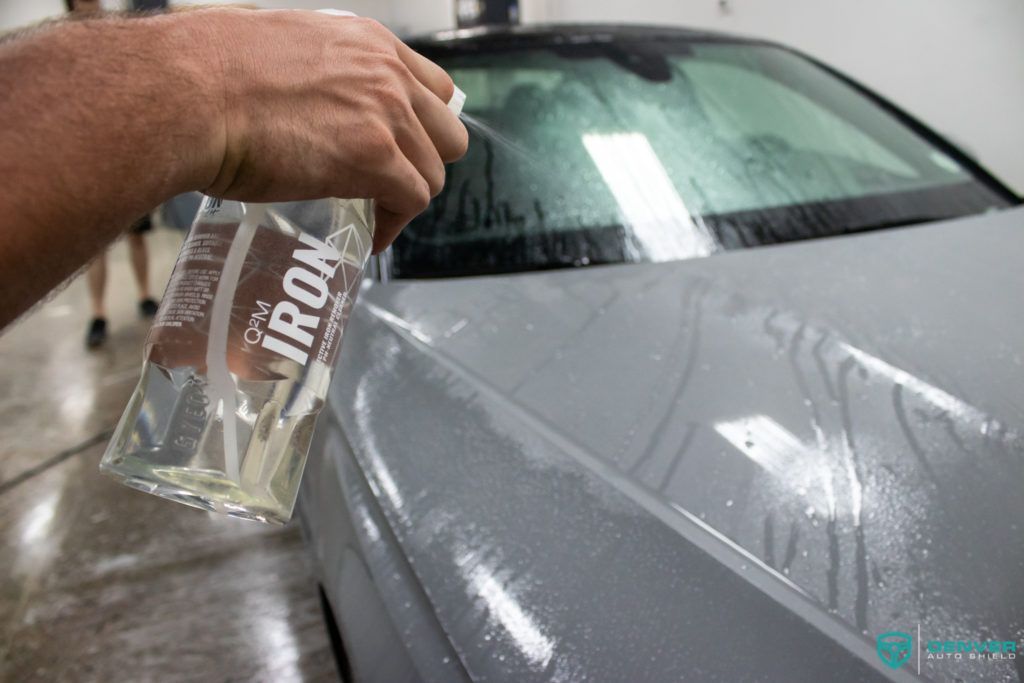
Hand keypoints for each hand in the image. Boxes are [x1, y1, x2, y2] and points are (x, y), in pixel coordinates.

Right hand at [195, 9, 467, 251]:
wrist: (187, 93)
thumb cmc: (206, 71)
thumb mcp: (278, 47)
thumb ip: (312, 70)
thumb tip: (298, 96)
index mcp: (368, 41)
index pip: (432, 88)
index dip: (419, 126)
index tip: (398, 150)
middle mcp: (388, 73)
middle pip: (446, 133)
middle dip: (422, 163)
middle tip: (388, 184)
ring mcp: (386, 116)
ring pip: (433, 173)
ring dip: (405, 198)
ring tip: (374, 215)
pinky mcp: (375, 158)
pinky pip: (412, 200)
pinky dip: (393, 224)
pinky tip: (370, 236)